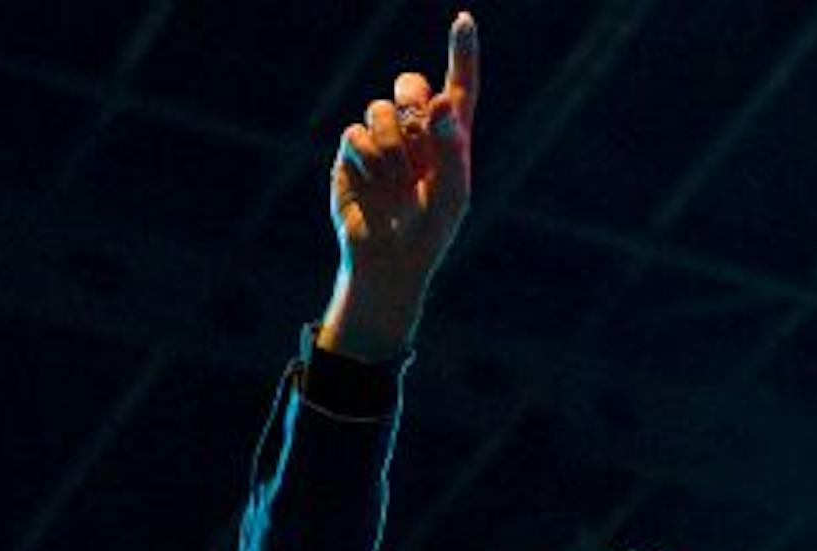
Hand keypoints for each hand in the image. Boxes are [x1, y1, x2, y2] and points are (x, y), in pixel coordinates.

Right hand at [320, 10, 479, 358]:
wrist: (390, 260)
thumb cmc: (430, 232)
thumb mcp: (452, 193)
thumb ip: (451, 146)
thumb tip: (441, 100)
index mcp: (450, 138)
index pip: (459, 86)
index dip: (462, 53)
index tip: (463, 19)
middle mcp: (416, 134)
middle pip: (411, 85)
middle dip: (413, 102)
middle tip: (419, 135)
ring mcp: (383, 142)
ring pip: (380, 108)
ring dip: (392, 141)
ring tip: (398, 176)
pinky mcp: (352, 155)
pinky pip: (354, 133)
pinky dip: (368, 157)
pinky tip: (375, 180)